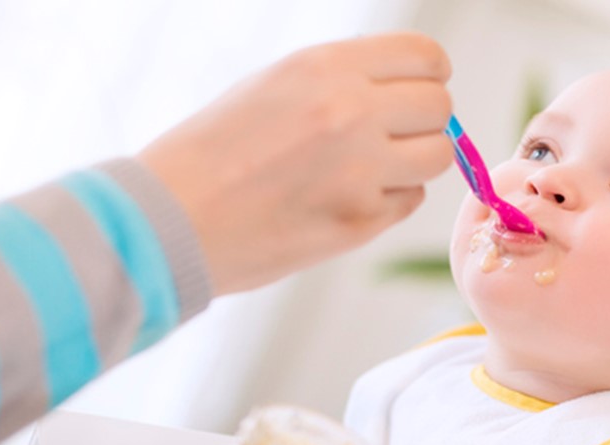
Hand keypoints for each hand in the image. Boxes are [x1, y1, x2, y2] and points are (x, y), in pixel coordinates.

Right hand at [139, 31, 453, 294]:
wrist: (169, 221)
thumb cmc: (210, 152)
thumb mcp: (273, 85)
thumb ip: (341, 79)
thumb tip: (402, 87)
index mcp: (326, 67)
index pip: (425, 58)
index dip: (429, 75)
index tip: (420, 88)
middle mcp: (351, 112)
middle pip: (439, 107)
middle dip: (423, 120)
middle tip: (393, 135)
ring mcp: (361, 171)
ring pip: (437, 156)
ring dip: (413, 162)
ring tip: (371, 169)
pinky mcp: (360, 222)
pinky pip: (408, 201)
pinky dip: (388, 201)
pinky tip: (345, 199)